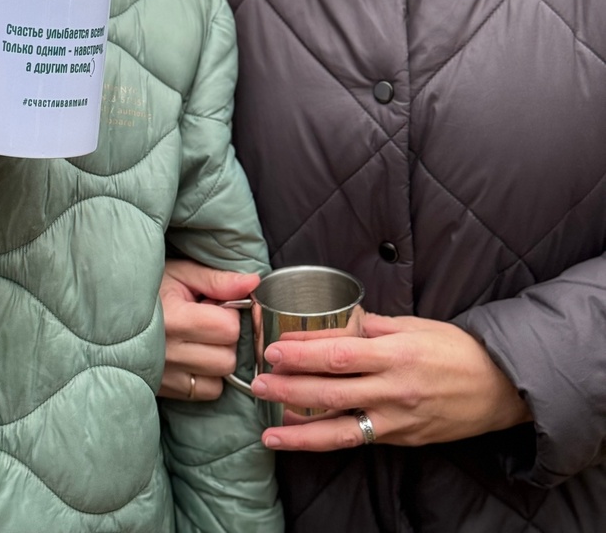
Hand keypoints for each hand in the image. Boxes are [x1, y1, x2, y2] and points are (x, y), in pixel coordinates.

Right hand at [158, 259, 261, 400]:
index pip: (228, 328)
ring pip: (219, 381)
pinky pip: (204, 393)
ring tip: (201, 339)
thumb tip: (253, 283)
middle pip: (227, 359)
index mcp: (173, 318)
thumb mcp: (181, 273)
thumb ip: (218, 280)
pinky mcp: (163, 390)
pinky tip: (194, 357)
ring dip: (218, 360)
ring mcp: (164, 376)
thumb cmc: (149, 287)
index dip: (231, 314)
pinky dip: (207, 378)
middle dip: (227, 339)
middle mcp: (168, 353)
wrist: (110, 311)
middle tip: (210, 322)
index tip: (217, 304)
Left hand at [252, 312, 531, 450]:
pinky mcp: (401, 439)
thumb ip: (374, 325)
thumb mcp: (415, 326)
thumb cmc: (456, 350)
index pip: (339, 353)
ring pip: (340, 429)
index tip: (275, 348)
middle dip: (290, 388)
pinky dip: (327, 441)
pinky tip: (302, 438)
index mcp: (395, 354)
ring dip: (300, 430)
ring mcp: (397, 420)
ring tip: (269, 430)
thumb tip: (339, 319)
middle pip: (331, 392)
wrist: (500, 388)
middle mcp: (393, 390)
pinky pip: (358, 440)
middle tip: (258, 383)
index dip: (303, 353)